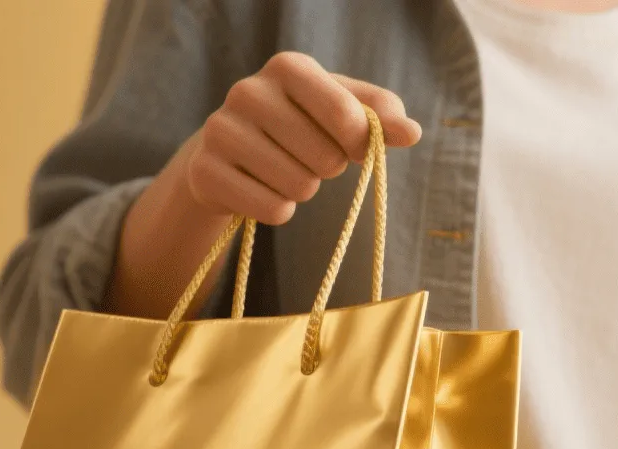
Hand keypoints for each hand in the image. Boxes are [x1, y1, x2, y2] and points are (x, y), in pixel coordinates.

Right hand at [182, 52, 422, 225]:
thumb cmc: (300, 126)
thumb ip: (381, 115)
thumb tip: (412, 132)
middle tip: (307, 157)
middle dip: (328, 167)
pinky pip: (273, 210)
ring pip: (300, 187)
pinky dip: (279, 210)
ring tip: (283, 171)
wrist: (231, 153)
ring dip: (303, 189)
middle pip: (326, 158)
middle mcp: (248, 91)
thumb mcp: (341, 111)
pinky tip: (263, 189)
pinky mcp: (205, 173)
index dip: (361, 142)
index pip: (346, 115)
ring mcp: (220, 131)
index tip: (355, 146)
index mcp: (287, 68)